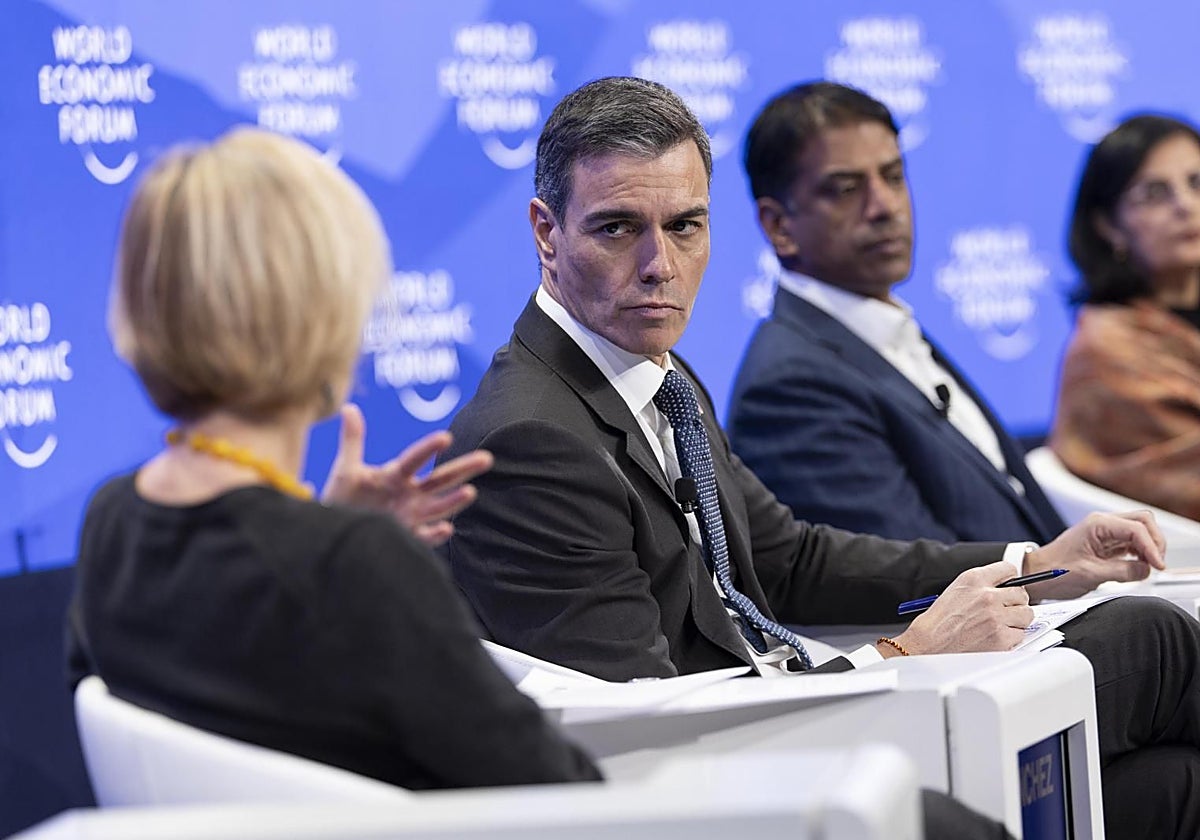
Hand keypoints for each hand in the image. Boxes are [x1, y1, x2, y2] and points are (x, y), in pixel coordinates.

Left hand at [320, 404, 493, 546]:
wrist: (337, 531)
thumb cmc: (342, 499)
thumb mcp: (347, 469)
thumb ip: (352, 440)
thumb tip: (349, 407)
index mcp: (396, 475)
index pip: (414, 459)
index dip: (428, 449)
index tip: (445, 437)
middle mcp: (409, 494)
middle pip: (441, 480)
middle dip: (464, 469)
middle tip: (487, 458)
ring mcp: (410, 516)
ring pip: (438, 507)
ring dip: (453, 501)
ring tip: (471, 492)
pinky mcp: (405, 537)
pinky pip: (424, 537)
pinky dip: (435, 534)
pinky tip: (446, 528)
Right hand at [889, 561, 1032, 655]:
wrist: (928, 644)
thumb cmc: (939, 620)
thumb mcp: (957, 589)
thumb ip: (982, 585)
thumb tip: (1006, 587)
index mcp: (974, 579)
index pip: (1009, 569)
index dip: (1011, 580)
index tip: (1010, 586)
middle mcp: (987, 595)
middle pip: (1021, 594)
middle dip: (1015, 603)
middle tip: (1005, 610)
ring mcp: (995, 617)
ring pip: (1026, 614)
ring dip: (1016, 620)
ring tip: (999, 625)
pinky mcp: (1001, 638)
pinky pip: (1020, 634)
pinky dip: (1011, 638)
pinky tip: (995, 636)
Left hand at [1023, 510, 1165, 599]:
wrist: (1037, 575)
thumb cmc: (1054, 572)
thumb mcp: (1091, 574)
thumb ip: (1123, 571)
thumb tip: (1146, 569)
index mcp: (1097, 524)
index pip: (1137, 528)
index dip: (1152, 547)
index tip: (1158, 565)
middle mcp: (1102, 523)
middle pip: (1143, 522)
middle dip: (1155, 542)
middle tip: (1156, 564)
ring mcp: (1104, 532)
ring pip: (1139, 531)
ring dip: (1149, 547)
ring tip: (1148, 566)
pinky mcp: (1105, 543)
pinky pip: (1131, 542)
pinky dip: (1140, 552)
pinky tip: (1139, 565)